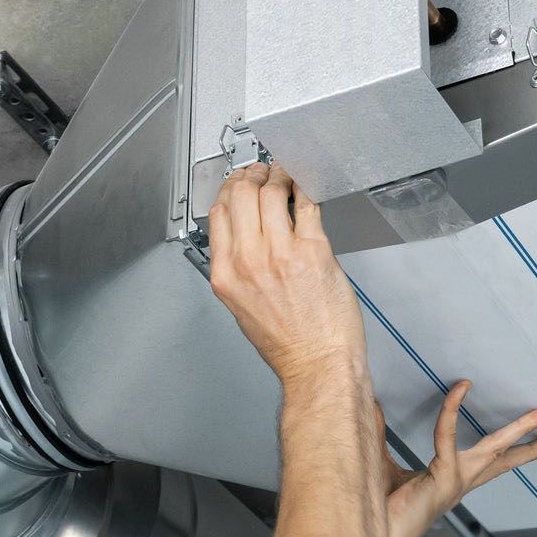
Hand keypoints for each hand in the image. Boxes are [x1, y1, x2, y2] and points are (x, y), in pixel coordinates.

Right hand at [206, 163, 366, 384]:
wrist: (317, 364)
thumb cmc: (286, 344)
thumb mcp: (241, 307)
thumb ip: (237, 270)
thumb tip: (244, 237)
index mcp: (226, 275)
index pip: (218, 213)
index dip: (228, 189)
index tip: (238, 183)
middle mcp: (249, 261)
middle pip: (240, 194)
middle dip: (252, 175)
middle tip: (263, 172)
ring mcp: (281, 253)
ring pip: (272, 193)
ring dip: (280, 177)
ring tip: (286, 178)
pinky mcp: (314, 250)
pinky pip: (307, 206)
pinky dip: (305, 190)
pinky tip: (306, 189)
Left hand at [378, 381, 536, 536]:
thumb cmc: (378, 507)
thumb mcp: (382, 463)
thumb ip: (380, 435)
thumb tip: (371, 405)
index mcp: (453, 480)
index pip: (491, 462)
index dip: (511, 445)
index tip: (528, 429)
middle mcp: (460, 482)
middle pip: (506, 458)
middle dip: (534, 443)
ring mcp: (455, 482)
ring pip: (496, 449)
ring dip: (521, 429)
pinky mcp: (441, 478)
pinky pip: (448, 437)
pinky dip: (452, 412)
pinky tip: (460, 389)